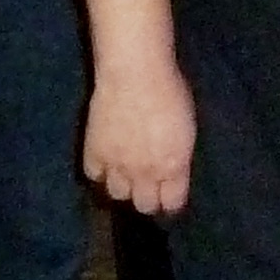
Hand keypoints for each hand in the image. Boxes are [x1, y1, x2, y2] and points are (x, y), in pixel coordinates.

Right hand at [85, 59, 198, 216]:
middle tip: (146, 184)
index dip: (170, 200)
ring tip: (124, 173)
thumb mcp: (186, 128)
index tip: (168, 194)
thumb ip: (178, 156)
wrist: (135, 73)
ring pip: (117, 194)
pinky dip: (99, 172)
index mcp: (174, 166)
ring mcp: (117, 166)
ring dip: (122, 186)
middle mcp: (145, 174)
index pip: (171, 204)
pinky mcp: (93, 154)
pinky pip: (94, 176)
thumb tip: (173, 170)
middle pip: (143, 205)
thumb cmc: (170, 90)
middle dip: (146, 197)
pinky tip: (104, 161)